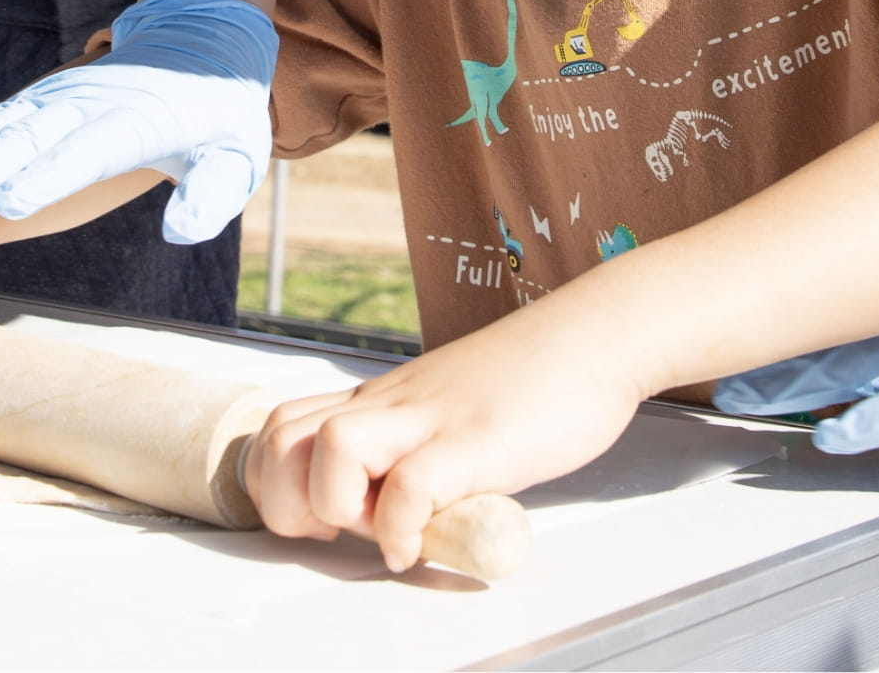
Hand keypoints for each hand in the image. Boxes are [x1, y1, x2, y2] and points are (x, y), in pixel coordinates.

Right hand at [0, 0, 277, 243]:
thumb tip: (182, 232)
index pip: (84, 152)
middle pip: (21, 143)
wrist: (199, 37)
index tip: (11, 200)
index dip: (48, 175)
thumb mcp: (235, 153)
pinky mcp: (30, 108)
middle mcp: (80, 109)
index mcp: (129, 122)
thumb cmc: (218, 109)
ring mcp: (48, 104)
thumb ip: (213, 192)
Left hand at [244, 316, 643, 571]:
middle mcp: (391, 404)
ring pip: (329, 450)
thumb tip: (402, 504)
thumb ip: (419, 445)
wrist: (598, 336)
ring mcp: (431, 418)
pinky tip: (424, 542)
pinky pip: (409, 487)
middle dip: (289, 503)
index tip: (323, 518)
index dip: (280, 484)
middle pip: (279, 439)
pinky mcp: (475, 441)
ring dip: (339, 509)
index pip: (281, 428)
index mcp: (382, 399)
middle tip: (339, 528)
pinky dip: (401, 530)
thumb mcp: (452, 410)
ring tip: (383, 529)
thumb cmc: (535, 377)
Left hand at [712, 257, 878, 461]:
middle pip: (844, 326)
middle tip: (710, 356)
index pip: (861, 302)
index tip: (743, 320)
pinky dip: (870, 421)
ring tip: (741, 396)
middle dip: (776, 345)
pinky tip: (829, 436)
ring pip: (865, 360)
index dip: (800, 314)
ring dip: (801, 381)